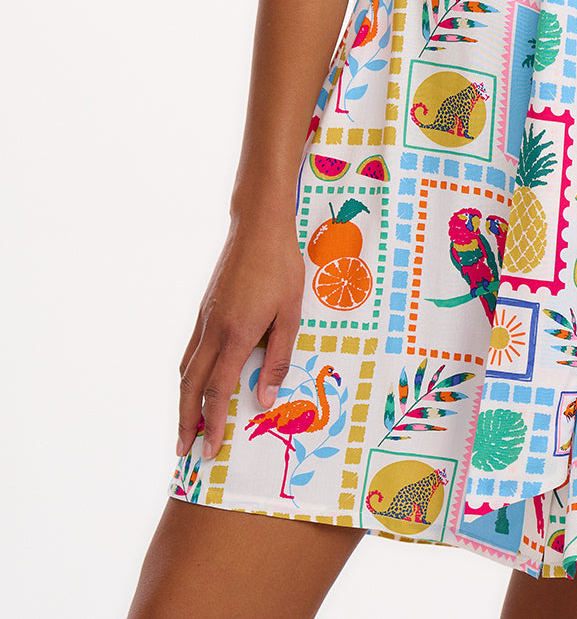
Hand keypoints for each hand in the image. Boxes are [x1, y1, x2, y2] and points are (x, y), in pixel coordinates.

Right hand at [177, 214, 304, 461]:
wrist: (259, 227)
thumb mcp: (290, 313)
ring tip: (185, 426)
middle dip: (185, 422)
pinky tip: (195, 384)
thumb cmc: (282, 268)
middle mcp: (214, 330)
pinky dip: (188, 376)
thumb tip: (265, 400)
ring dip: (183, 401)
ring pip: (186, 368)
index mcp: (237, 334)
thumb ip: (278, 358)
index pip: (218, 391)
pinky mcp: (205, 309)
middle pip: (190, 386)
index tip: (209, 452)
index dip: (213, 424)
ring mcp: (205, 319)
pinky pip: (191, 351)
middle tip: (183, 452)